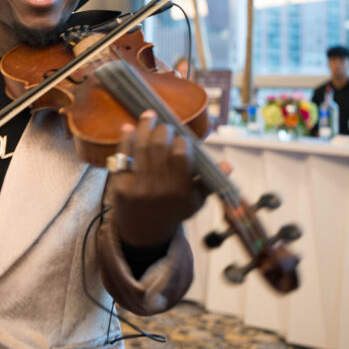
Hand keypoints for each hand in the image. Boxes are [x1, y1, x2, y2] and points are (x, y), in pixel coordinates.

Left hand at [111, 111, 207, 246]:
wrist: (145, 233)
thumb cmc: (174, 210)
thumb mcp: (196, 201)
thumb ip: (210, 181)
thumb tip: (228, 164)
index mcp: (180, 191)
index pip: (181, 154)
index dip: (182, 141)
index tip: (181, 139)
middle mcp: (159, 188)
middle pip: (159, 146)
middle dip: (163, 130)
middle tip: (165, 127)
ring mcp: (137, 186)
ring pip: (141, 147)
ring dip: (144, 126)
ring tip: (149, 115)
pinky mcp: (120, 185)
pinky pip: (122, 155)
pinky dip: (126, 139)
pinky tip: (129, 128)